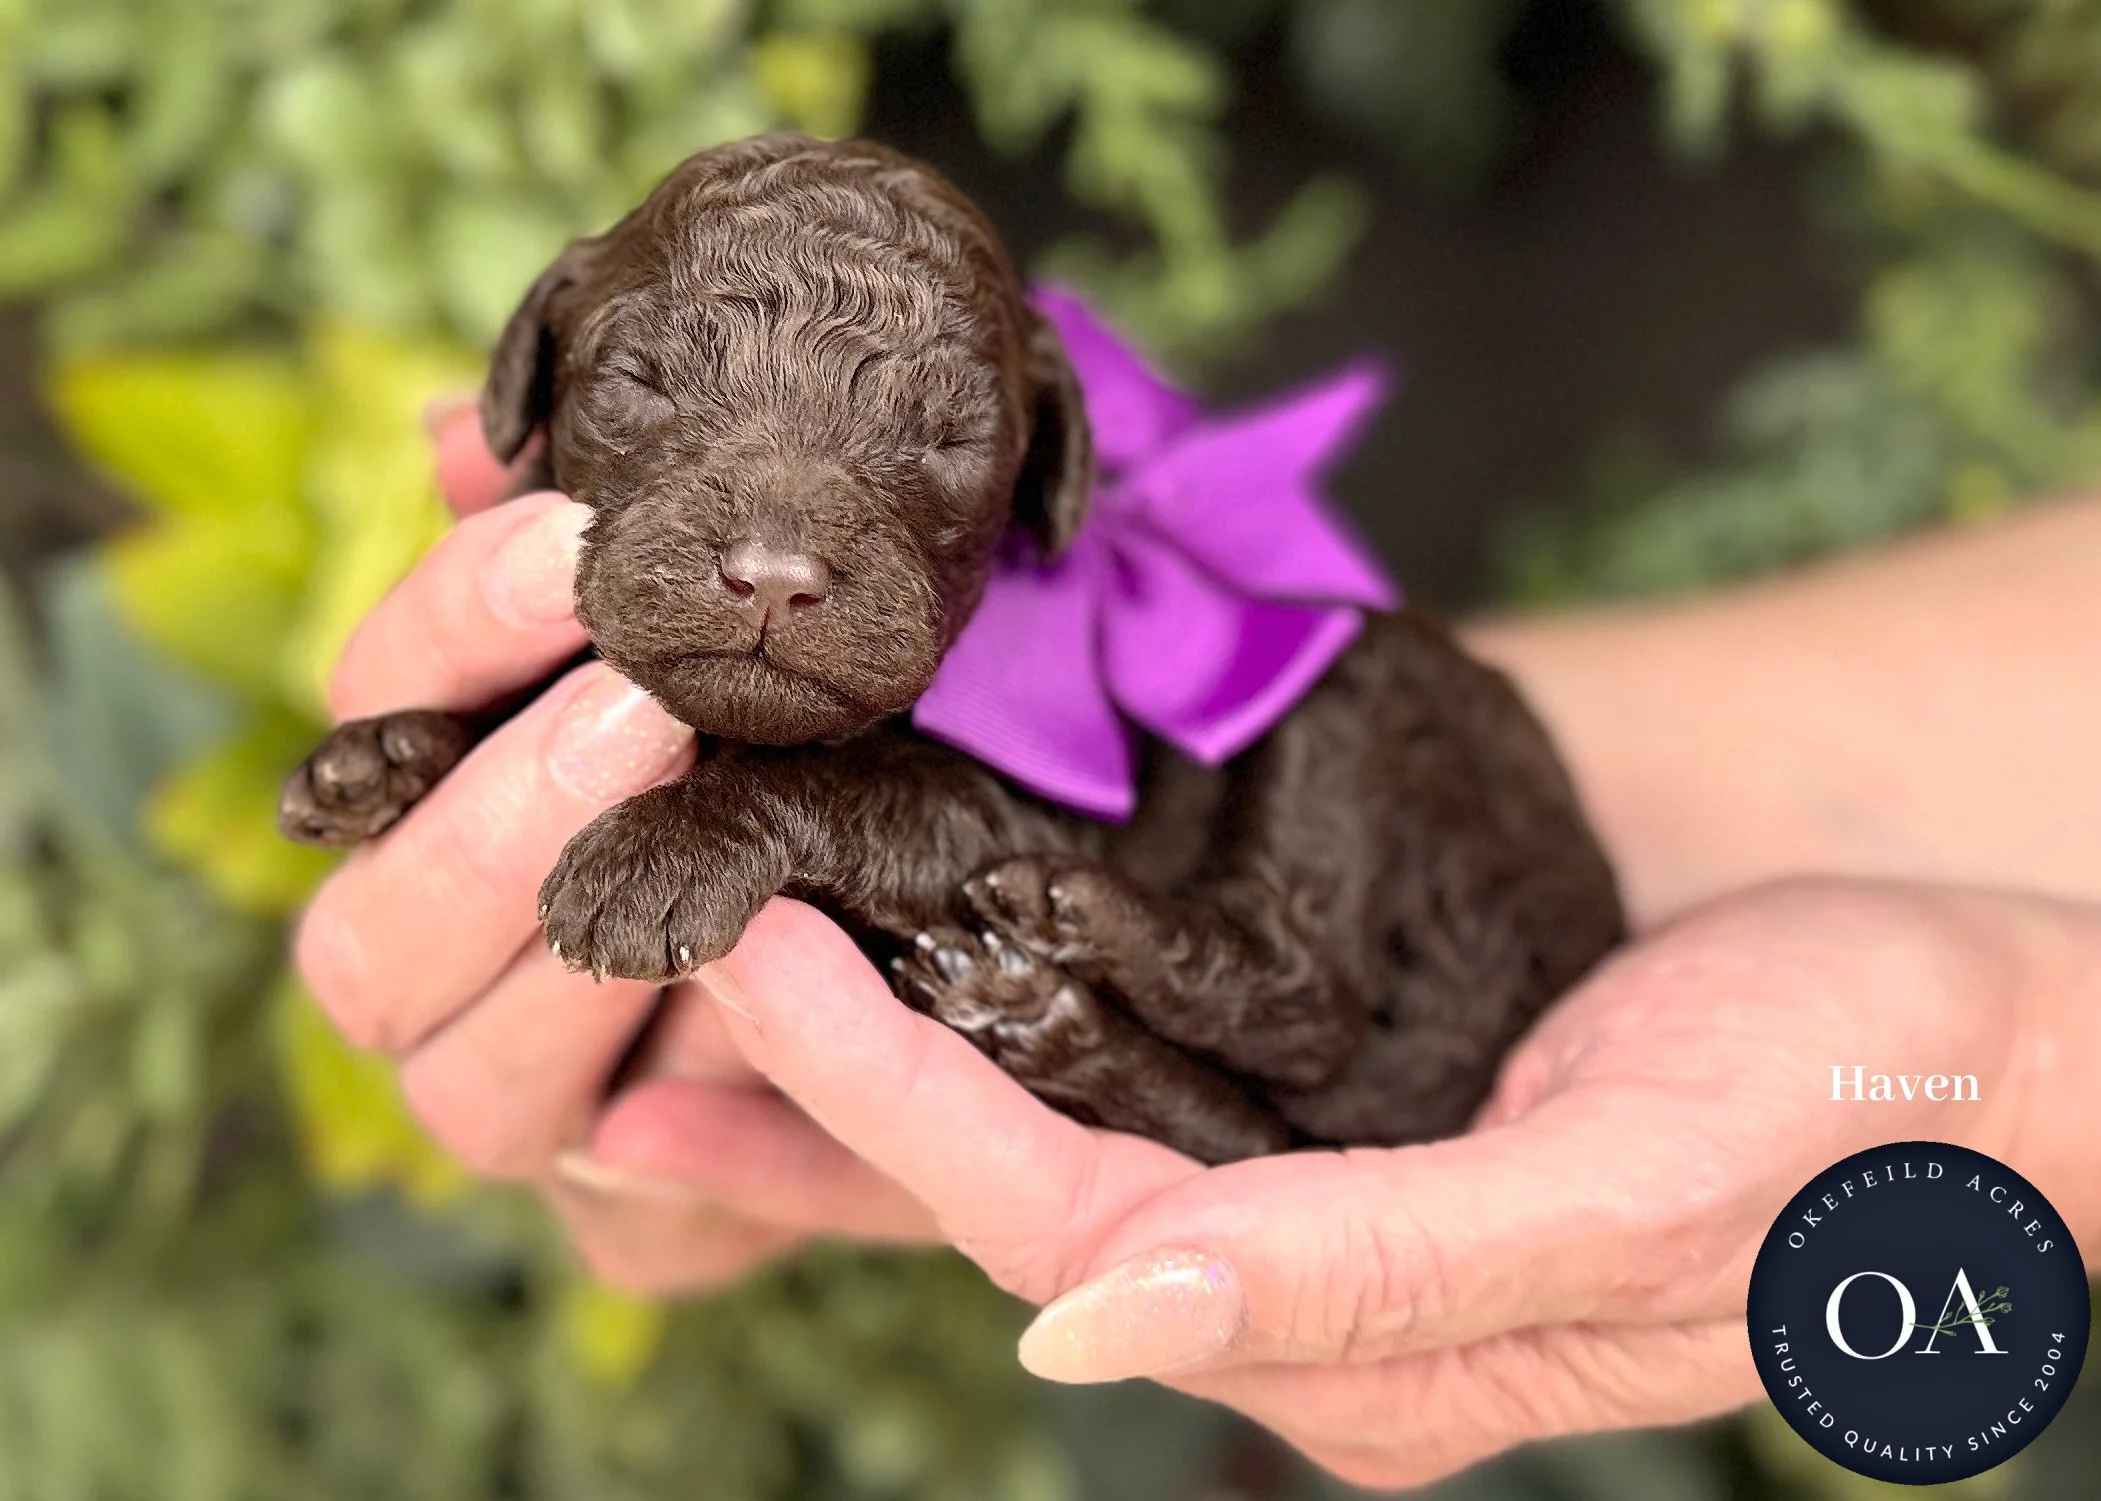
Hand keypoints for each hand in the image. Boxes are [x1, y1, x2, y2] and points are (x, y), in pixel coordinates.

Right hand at [293, 402, 935, 1289]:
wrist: (888, 981)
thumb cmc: (782, 767)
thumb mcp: (719, 646)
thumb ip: (587, 562)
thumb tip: (462, 433)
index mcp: (432, 810)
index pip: (378, 716)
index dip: (455, 630)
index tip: (575, 542)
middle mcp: (441, 979)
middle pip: (372, 937)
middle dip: (504, 815)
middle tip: (654, 710)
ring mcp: (533, 1111)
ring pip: (474, 1085)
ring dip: (588, 975)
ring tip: (731, 875)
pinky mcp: (646, 1223)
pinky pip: (649, 1206)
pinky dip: (713, 1139)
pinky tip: (781, 1040)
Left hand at [696, 876, 2100, 1487]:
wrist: (1987, 1025)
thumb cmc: (1851, 1110)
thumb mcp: (1624, 1193)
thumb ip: (1367, 1280)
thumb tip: (1092, 1331)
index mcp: (1365, 1354)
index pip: (1059, 1230)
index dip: (892, 1107)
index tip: (755, 958)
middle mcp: (1313, 1295)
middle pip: (1009, 1193)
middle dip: (819, 1100)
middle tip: (641, 969)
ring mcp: (1325, 1200)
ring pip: (1053, 1128)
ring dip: (880, 1053)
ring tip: (705, 961)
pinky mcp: (1350, 1105)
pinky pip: (1136, 1062)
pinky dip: (1006, 1002)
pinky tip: (914, 932)